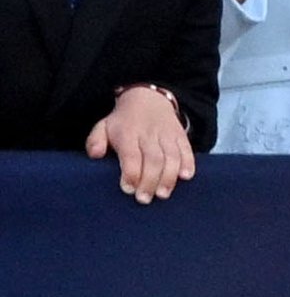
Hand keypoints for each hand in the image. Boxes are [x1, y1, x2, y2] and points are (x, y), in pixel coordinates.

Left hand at [86, 86, 193, 203]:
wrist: (148, 97)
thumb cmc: (123, 121)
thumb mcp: (103, 126)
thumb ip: (95, 141)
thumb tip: (95, 155)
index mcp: (128, 133)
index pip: (131, 155)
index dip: (131, 173)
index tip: (128, 189)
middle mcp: (149, 133)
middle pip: (153, 159)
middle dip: (150, 181)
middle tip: (144, 199)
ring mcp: (167, 134)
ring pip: (171, 156)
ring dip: (169, 177)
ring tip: (163, 194)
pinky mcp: (180, 135)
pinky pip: (187, 149)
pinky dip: (188, 163)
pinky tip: (185, 176)